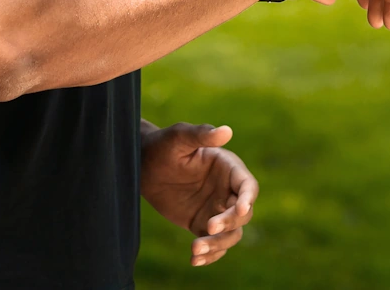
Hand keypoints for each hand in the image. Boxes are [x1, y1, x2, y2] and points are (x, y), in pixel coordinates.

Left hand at [141, 122, 259, 266]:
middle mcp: (226, 190)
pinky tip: (195, 260)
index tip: (239, 210)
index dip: (247, 198)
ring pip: (231, 234)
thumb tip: (226, 131)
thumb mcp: (179, 137)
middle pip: (242, 214)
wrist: (142, 166)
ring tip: (196, 249)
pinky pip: (213, 244)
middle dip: (229, 223)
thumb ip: (201, 135)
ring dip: (218, 244)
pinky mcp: (201, 224)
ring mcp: (216, 209)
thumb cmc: (162, 146)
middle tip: (207, 227)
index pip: (247, 186)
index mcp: (228, 168)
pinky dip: (209, 255)